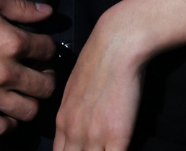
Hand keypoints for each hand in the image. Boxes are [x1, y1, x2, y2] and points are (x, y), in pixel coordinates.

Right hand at [0, 0, 58, 135]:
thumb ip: (19, 5)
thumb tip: (47, 12)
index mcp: (12, 42)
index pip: (48, 50)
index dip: (47, 48)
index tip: (40, 48)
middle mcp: (5, 72)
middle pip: (46, 85)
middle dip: (47, 77)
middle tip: (39, 72)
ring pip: (29, 110)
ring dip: (32, 101)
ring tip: (25, 92)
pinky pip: (2, 127)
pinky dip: (10, 122)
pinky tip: (8, 111)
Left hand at [54, 12, 145, 150]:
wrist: (117, 45)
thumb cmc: (99, 58)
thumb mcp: (75, 87)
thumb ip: (74, 110)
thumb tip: (82, 119)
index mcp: (62, 121)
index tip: (82, 150)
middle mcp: (73, 133)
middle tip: (96, 150)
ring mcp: (94, 137)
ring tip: (108, 149)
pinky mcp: (117, 136)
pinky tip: (123, 147)